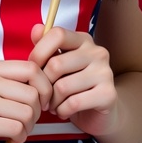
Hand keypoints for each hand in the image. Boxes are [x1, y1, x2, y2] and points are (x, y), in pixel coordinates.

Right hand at [0, 58, 52, 142]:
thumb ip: (10, 82)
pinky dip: (20, 137)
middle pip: (32, 93)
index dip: (44, 85)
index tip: (41, 100)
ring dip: (29, 127)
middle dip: (37, 112)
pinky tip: (12, 139)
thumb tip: (47, 84)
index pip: (31, 67)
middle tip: (27, 121)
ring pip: (27, 112)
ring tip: (18, 130)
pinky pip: (17, 128)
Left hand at [29, 23, 121, 138]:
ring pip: (62, 87)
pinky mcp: (108, 94)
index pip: (57, 34)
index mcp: (83, 40)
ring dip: (52, 101)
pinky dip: (62, 111)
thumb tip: (36, 29)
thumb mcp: (59, 64)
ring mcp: (105, 72)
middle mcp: (97, 52)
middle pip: (56, 64)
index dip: (39, 52)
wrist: (100, 113)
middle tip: (42, 95)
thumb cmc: (74, 86)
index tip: (33, 70)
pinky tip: (63, 111)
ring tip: (52, 105)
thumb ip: (46, 47)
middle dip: (43, 84)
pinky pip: (74, 103)